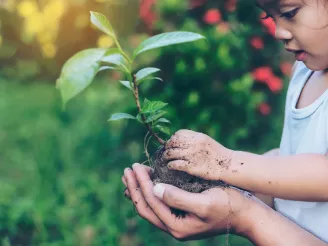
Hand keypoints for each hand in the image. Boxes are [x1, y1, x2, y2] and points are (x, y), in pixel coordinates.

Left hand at [122, 163, 254, 240]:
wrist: (245, 215)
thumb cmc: (228, 206)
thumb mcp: (205, 202)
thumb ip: (178, 197)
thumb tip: (155, 189)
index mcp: (177, 226)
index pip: (151, 202)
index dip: (141, 183)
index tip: (135, 166)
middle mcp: (173, 227)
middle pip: (145, 207)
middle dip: (134, 188)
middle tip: (127, 170)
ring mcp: (176, 222)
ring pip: (150, 207)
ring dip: (139, 190)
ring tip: (130, 175)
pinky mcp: (180, 215)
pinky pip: (158, 205)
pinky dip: (149, 193)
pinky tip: (146, 183)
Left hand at [163, 129, 232, 180]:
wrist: (228, 165)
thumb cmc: (217, 154)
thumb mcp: (206, 141)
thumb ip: (194, 139)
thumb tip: (179, 140)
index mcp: (198, 136)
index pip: (178, 134)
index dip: (173, 138)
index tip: (172, 144)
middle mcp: (194, 144)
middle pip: (173, 142)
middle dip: (167, 147)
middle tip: (166, 152)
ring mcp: (193, 155)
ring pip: (171, 153)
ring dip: (166, 156)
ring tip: (166, 159)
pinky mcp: (192, 167)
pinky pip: (175, 164)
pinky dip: (170, 165)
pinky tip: (170, 166)